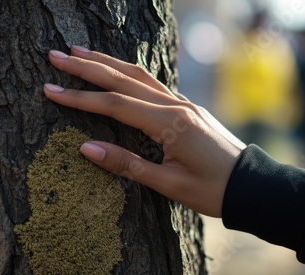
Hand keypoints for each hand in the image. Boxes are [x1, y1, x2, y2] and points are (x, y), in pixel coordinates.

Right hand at [43, 46, 245, 216]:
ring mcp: (183, 104)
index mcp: (170, 124)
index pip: (115, 104)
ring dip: (108, 63)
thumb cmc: (213, 191)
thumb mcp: (169, 184)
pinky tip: (118, 72)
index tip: (51, 90)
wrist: (252, 185)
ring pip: (139, 76)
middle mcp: (176, 106)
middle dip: (87, 67)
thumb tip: (86, 149)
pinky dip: (129, 75)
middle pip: (124, 80)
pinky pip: (153, 85)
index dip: (81, 98)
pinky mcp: (187, 109)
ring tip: (80, 53)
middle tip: (56, 55)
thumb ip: (128, 165)